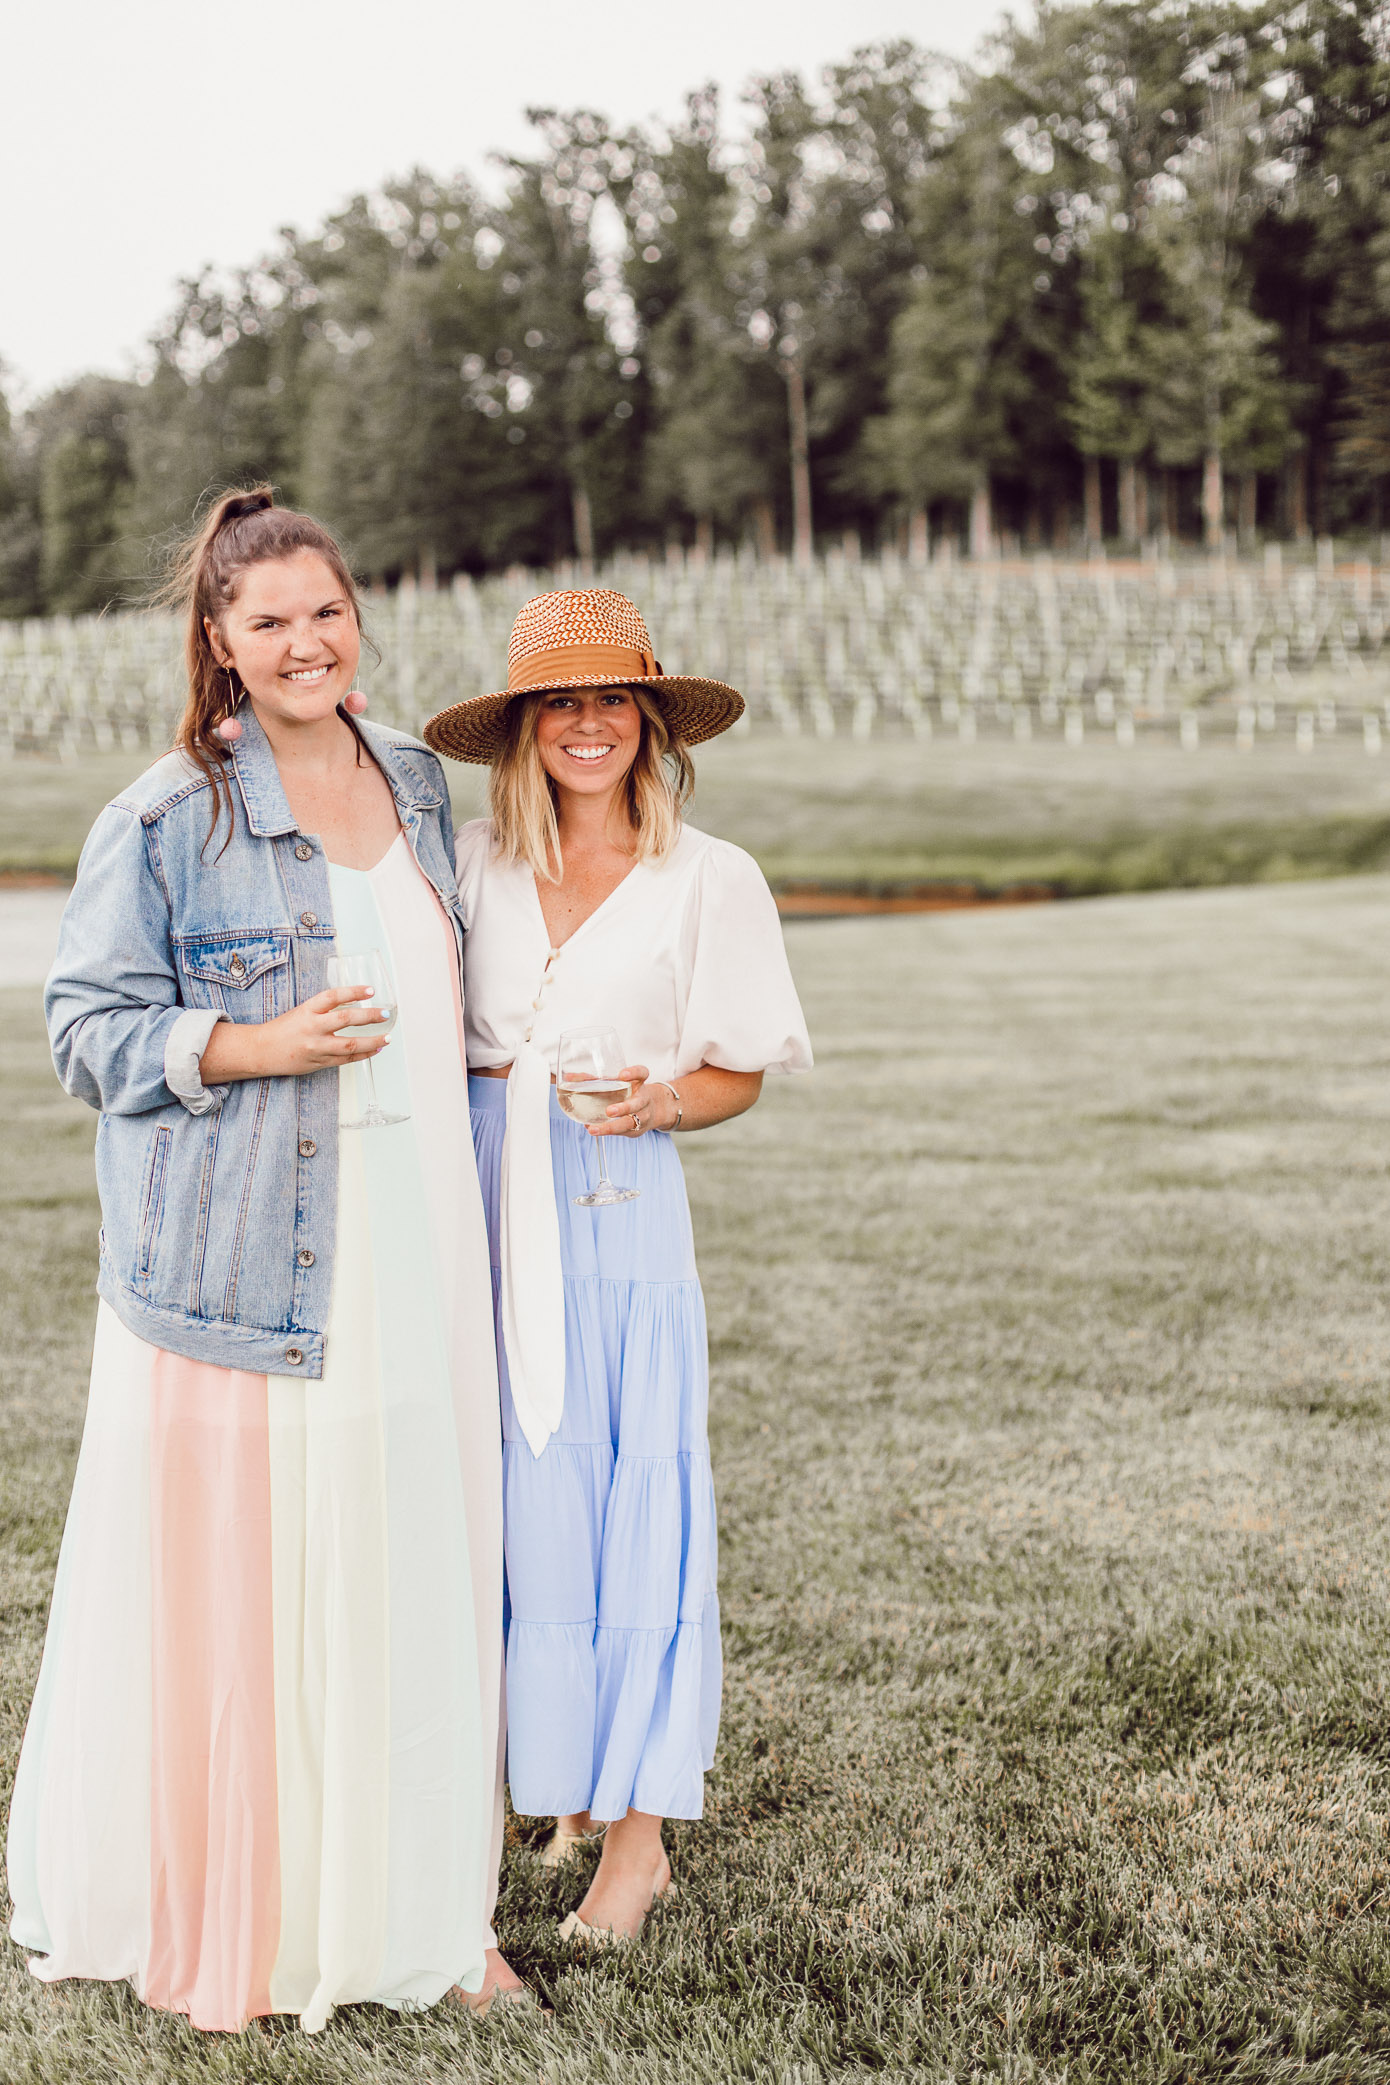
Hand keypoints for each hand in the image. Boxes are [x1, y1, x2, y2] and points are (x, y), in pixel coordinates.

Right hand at [201, 986, 389, 1083]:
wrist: (261, 1051)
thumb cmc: (283, 1029)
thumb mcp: (301, 1011)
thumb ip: (324, 1010)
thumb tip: (354, 1004)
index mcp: (307, 1010)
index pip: (333, 996)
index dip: (353, 992)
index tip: (371, 990)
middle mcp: (312, 1028)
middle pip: (345, 1019)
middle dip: (369, 1016)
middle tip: (385, 1014)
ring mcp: (317, 1047)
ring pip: (350, 1044)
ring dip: (372, 1041)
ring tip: (387, 1037)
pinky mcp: (320, 1063)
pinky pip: (346, 1059)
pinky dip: (363, 1054)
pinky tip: (375, 1049)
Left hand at [592, 1065, 673, 1137]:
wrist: (652, 1109)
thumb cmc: (628, 1093)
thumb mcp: (620, 1083)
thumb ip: (596, 1080)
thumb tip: (570, 1077)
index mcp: (639, 1083)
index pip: (641, 1073)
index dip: (633, 1073)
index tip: (622, 1074)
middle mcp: (643, 1099)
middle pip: (637, 1103)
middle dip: (624, 1108)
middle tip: (609, 1111)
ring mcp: (642, 1116)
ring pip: (628, 1123)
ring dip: (610, 1127)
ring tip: (593, 1129)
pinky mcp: (636, 1130)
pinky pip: (622, 1132)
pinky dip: (606, 1131)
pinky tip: (592, 1129)